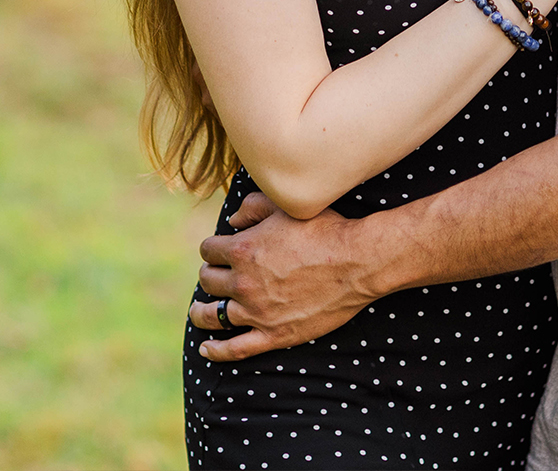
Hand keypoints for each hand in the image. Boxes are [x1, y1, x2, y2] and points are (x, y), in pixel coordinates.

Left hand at [187, 192, 374, 360]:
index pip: (208, 250)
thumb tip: (232, 222)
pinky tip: (206, 349)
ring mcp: (257, 312)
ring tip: (200, 310)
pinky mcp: (274, 335)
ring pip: (213, 315)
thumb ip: (252, 207)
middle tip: (217, 275)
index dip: (213, 248)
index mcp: (242, 250)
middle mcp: (243, 283)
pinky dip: (217, 350)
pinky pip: (236, 348)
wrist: (357, 262)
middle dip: (210, 274)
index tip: (220, 251)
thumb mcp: (284, 207)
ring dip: (202, 311)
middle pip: (208, 281)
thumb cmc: (323, 230)